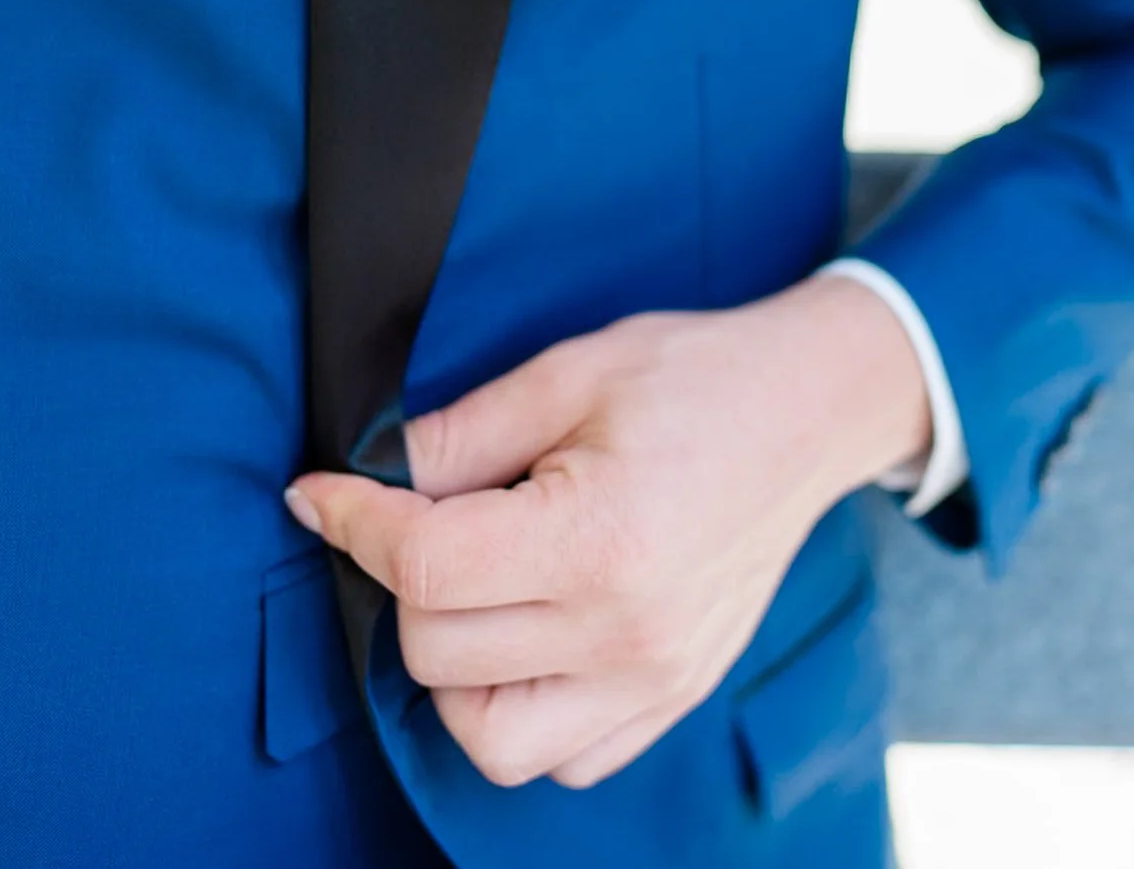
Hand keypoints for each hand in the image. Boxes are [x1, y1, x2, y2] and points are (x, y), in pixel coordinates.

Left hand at [284, 274, 931, 788]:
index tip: (323, 493)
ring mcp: (655, 678)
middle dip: (404, 582)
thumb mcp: (570, 372)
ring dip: (453, 670)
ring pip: (490, 738)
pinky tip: (527, 636)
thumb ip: (460, 434)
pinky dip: (520, 713)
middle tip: (427, 518)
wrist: (810, 411)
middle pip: (436, 651)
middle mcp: (628, 630)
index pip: (426, 567)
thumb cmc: (695, 378)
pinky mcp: (673, 698)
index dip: (353, 523)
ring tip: (476, 592)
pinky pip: (562, 760)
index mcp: (601, 538)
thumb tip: (367, 478)